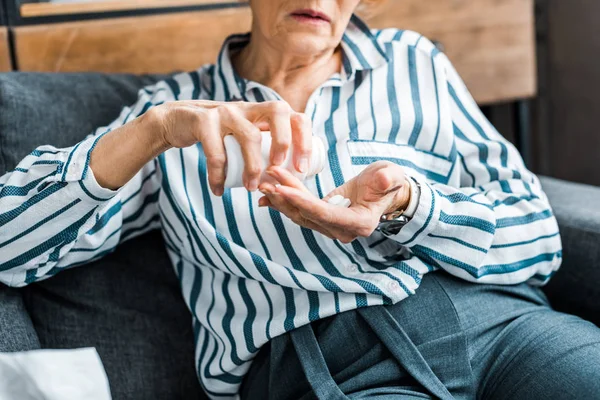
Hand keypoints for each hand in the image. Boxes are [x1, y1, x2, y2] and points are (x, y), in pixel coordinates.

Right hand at [147, 100, 311, 194]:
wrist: (176, 122)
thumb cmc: (218, 136)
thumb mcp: (244, 135)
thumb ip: (262, 148)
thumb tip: (287, 180)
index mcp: (263, 113)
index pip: (295, 117)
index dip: (304, 141)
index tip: (302, 169)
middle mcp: (248, 107)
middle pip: (278, 112)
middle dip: (285, 142)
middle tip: (279, 170)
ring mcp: (226, 111)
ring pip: (249, 135)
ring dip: (253, 166)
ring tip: (251, 188)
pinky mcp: (203, 120)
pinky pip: (216, 150)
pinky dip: (218, 174)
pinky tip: (218, 189)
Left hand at [258, 161, 410, 242]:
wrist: (385, 190)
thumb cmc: (389, 181)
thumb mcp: (391, 175)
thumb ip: (387, 179)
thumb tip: (384, 180)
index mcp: (359, 222)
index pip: (325, 214)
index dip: (302, 202)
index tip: (282, 189)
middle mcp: (342, 231)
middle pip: (308, 215)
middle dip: (285, 198)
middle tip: (266, 181)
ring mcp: (331, 228)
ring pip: (300, 215)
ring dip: (280, 200)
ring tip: (262, 183)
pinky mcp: (322, 220)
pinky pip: (300, 212)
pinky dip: (283, 203)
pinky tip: (266, 195)